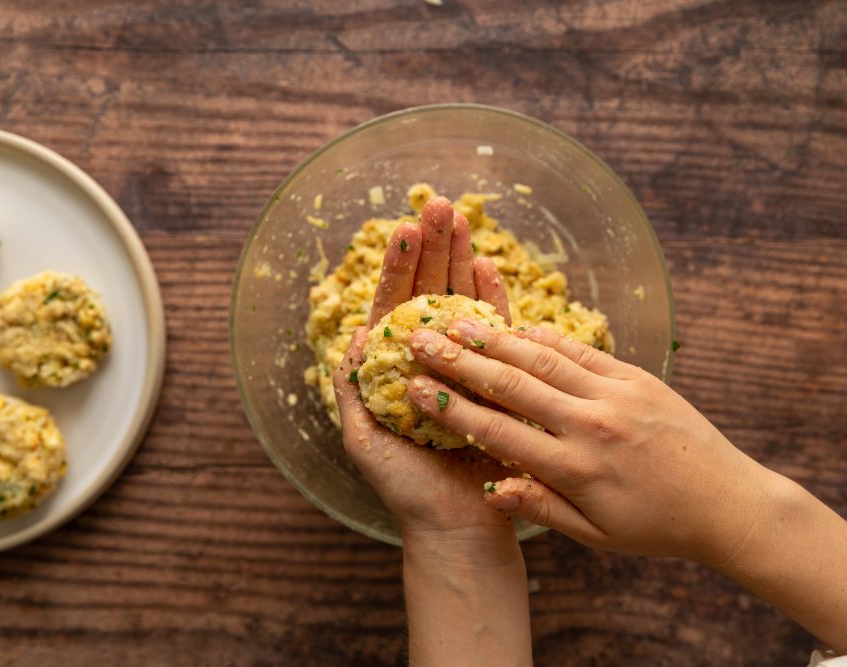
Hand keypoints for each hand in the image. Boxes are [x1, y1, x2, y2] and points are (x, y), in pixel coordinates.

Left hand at [336, 197, 532, 665]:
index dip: (398, 268)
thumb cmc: (407, 490)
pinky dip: (491, 298)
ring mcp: (461, 364)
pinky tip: (488, 266)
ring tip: (462, 218)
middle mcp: (426, 359)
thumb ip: (351, 391)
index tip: (405, 227)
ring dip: (460, 259)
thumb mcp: (363, 439)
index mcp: (392, 368)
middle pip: (428, 292)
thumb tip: (351, 339)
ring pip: (460, 301)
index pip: (393, 306)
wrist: (459, 525)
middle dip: (433, 248)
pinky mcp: (494, 378)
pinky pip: (493, 330)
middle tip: (440, 205)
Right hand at [402, 319, 775, 563]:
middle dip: (460, 359)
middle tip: (421, 338)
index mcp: (576, 467)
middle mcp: (592, 424)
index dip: (451, 407)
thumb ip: (541, 507)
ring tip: (456, 319)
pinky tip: (517, 326)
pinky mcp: (637, 377)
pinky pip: (582, 350)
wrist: (728, 503)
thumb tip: (492, 490)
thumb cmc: (657, 526)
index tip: (415, 387)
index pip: (498, 431)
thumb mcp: (596, 535)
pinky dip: (546, 337)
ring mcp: (616, 394)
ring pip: (544, 357)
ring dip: (496, 337)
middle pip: (512, 383)